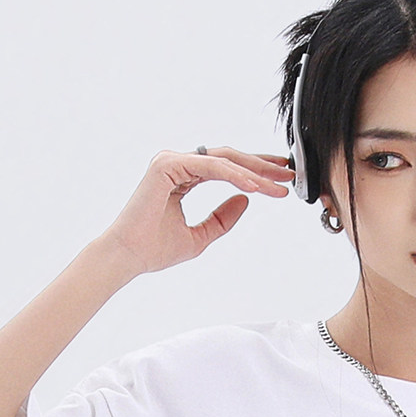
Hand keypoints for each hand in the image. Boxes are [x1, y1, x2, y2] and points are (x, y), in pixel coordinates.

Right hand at [99, 146, 292, 275]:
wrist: (128, 257)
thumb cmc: (154, 249)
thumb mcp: (200, 236)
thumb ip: (222, 219)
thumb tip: (246, 199)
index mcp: (183, 176)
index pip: (226, 168)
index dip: (254, 173)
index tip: (279, 181)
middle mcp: (178, 163)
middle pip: (229, 158)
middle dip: (261, 166)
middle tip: (287, 175)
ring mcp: (172, 161)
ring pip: (223, 160)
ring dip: (253, 171)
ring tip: (276, 184)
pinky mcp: (167, 165)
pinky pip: (210, 166)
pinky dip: (234, 175)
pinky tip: (253, 186)